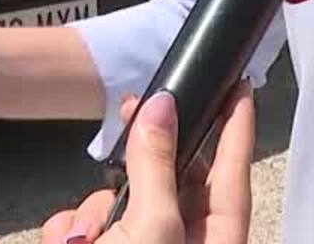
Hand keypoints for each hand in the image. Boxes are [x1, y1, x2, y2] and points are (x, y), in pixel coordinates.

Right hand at [41, 85, 254, 243]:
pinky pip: (86, 227)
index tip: (241, 85)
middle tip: (134, 110)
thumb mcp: (152, 229)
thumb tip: (162, 109)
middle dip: (146, 155)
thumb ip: (157, 166)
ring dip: (98, 206)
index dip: (237, 126)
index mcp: (214, 241)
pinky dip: (72, 230)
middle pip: (170, 178)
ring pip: (119, 200)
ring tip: (86, 238)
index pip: (231, 172)